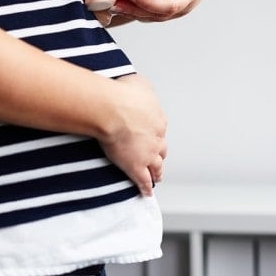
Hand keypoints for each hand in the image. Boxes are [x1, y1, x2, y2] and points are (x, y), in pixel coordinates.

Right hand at [98, 74, 167, 195]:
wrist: (113, 109)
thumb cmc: (122, 94)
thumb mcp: (138, 83)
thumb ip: (142, 89)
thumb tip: (139, 88)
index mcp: (157, 119)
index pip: (159, 128)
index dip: (155, 132)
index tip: (150, 134)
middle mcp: (156, 138)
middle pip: (161, 148)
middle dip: (160, 153)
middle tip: (159, 157)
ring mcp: (147, 154)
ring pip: (156, 166)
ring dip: (158, 172)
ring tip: (158, 177)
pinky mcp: (136, 166)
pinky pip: (143, 180)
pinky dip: (146, 187)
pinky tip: (147, 193)